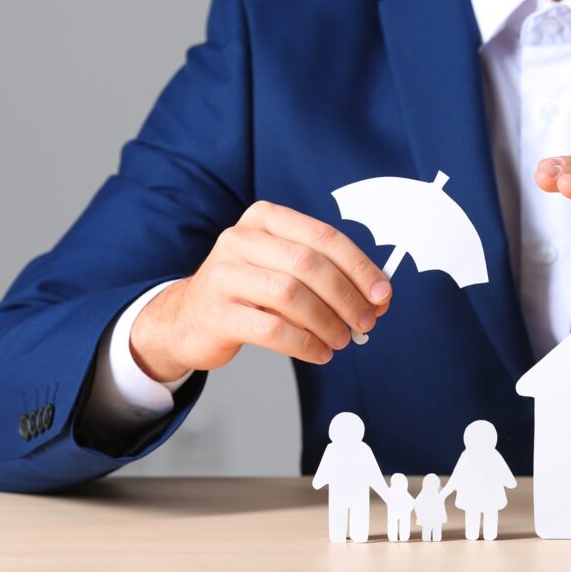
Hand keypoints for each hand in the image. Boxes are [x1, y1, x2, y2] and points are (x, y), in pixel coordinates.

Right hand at [130, 201, 391, 379]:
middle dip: (346, 297)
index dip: (359, 267)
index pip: (323, 237)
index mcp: (264, 218)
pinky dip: (305, 344)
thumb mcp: (284, 269)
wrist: (188, 317)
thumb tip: (379, 297)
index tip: (382, 295)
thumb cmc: (249, 291)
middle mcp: (240, 239)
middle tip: (366, 323)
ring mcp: (223, 274)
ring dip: (327, 322)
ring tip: (341, 340)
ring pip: (291, 295)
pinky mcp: (217, 312)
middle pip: (308, 264)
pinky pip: (272, 329)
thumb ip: (329, 275)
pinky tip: (319, 353)